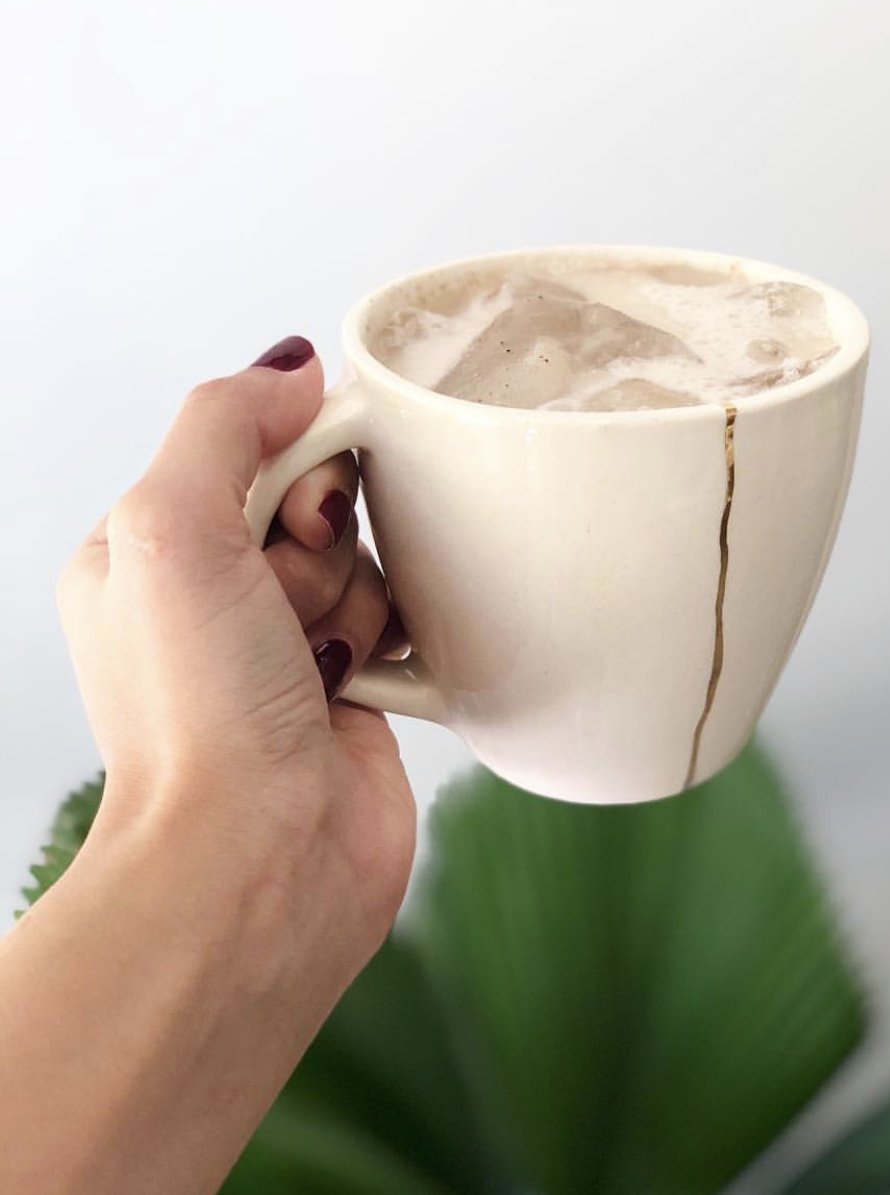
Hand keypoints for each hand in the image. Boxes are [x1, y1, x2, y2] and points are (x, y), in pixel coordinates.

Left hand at [56, 334, 414, 976]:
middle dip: (322, 543)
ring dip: (356, 601)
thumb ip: (222, 423)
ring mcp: (284, 647)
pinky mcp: (351, 688)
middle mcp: (214, 598)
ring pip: (366, 558)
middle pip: (316, 499)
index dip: (294, 464)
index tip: (297, 516)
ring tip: (322, 664)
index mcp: (149, 553)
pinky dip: (393, 640)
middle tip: (294, 604)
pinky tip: (361, 682)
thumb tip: (294, 371)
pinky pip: (400, 617)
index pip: (249, 448)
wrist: (261, 858)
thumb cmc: (197, 715)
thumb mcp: (169, 527)